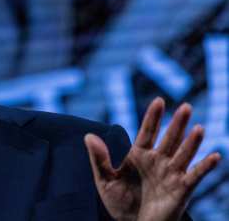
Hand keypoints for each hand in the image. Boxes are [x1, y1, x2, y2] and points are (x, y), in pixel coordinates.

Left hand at [84, 97, 221, 220]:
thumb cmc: (119, 202)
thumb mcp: (105, 181)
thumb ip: (99, 159)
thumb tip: (88, 136)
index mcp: (139, 155)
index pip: (148, 131)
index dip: (153, 117)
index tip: (159, 101)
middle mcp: (158, 160)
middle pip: (169, 138)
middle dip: (177, 123)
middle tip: (186, 107)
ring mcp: (171, 174)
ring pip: (183, 154)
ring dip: (192, 142)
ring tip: (198, 128)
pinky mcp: (181, 189)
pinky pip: (195, 176)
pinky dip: (205, 166)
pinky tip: (214, 156)